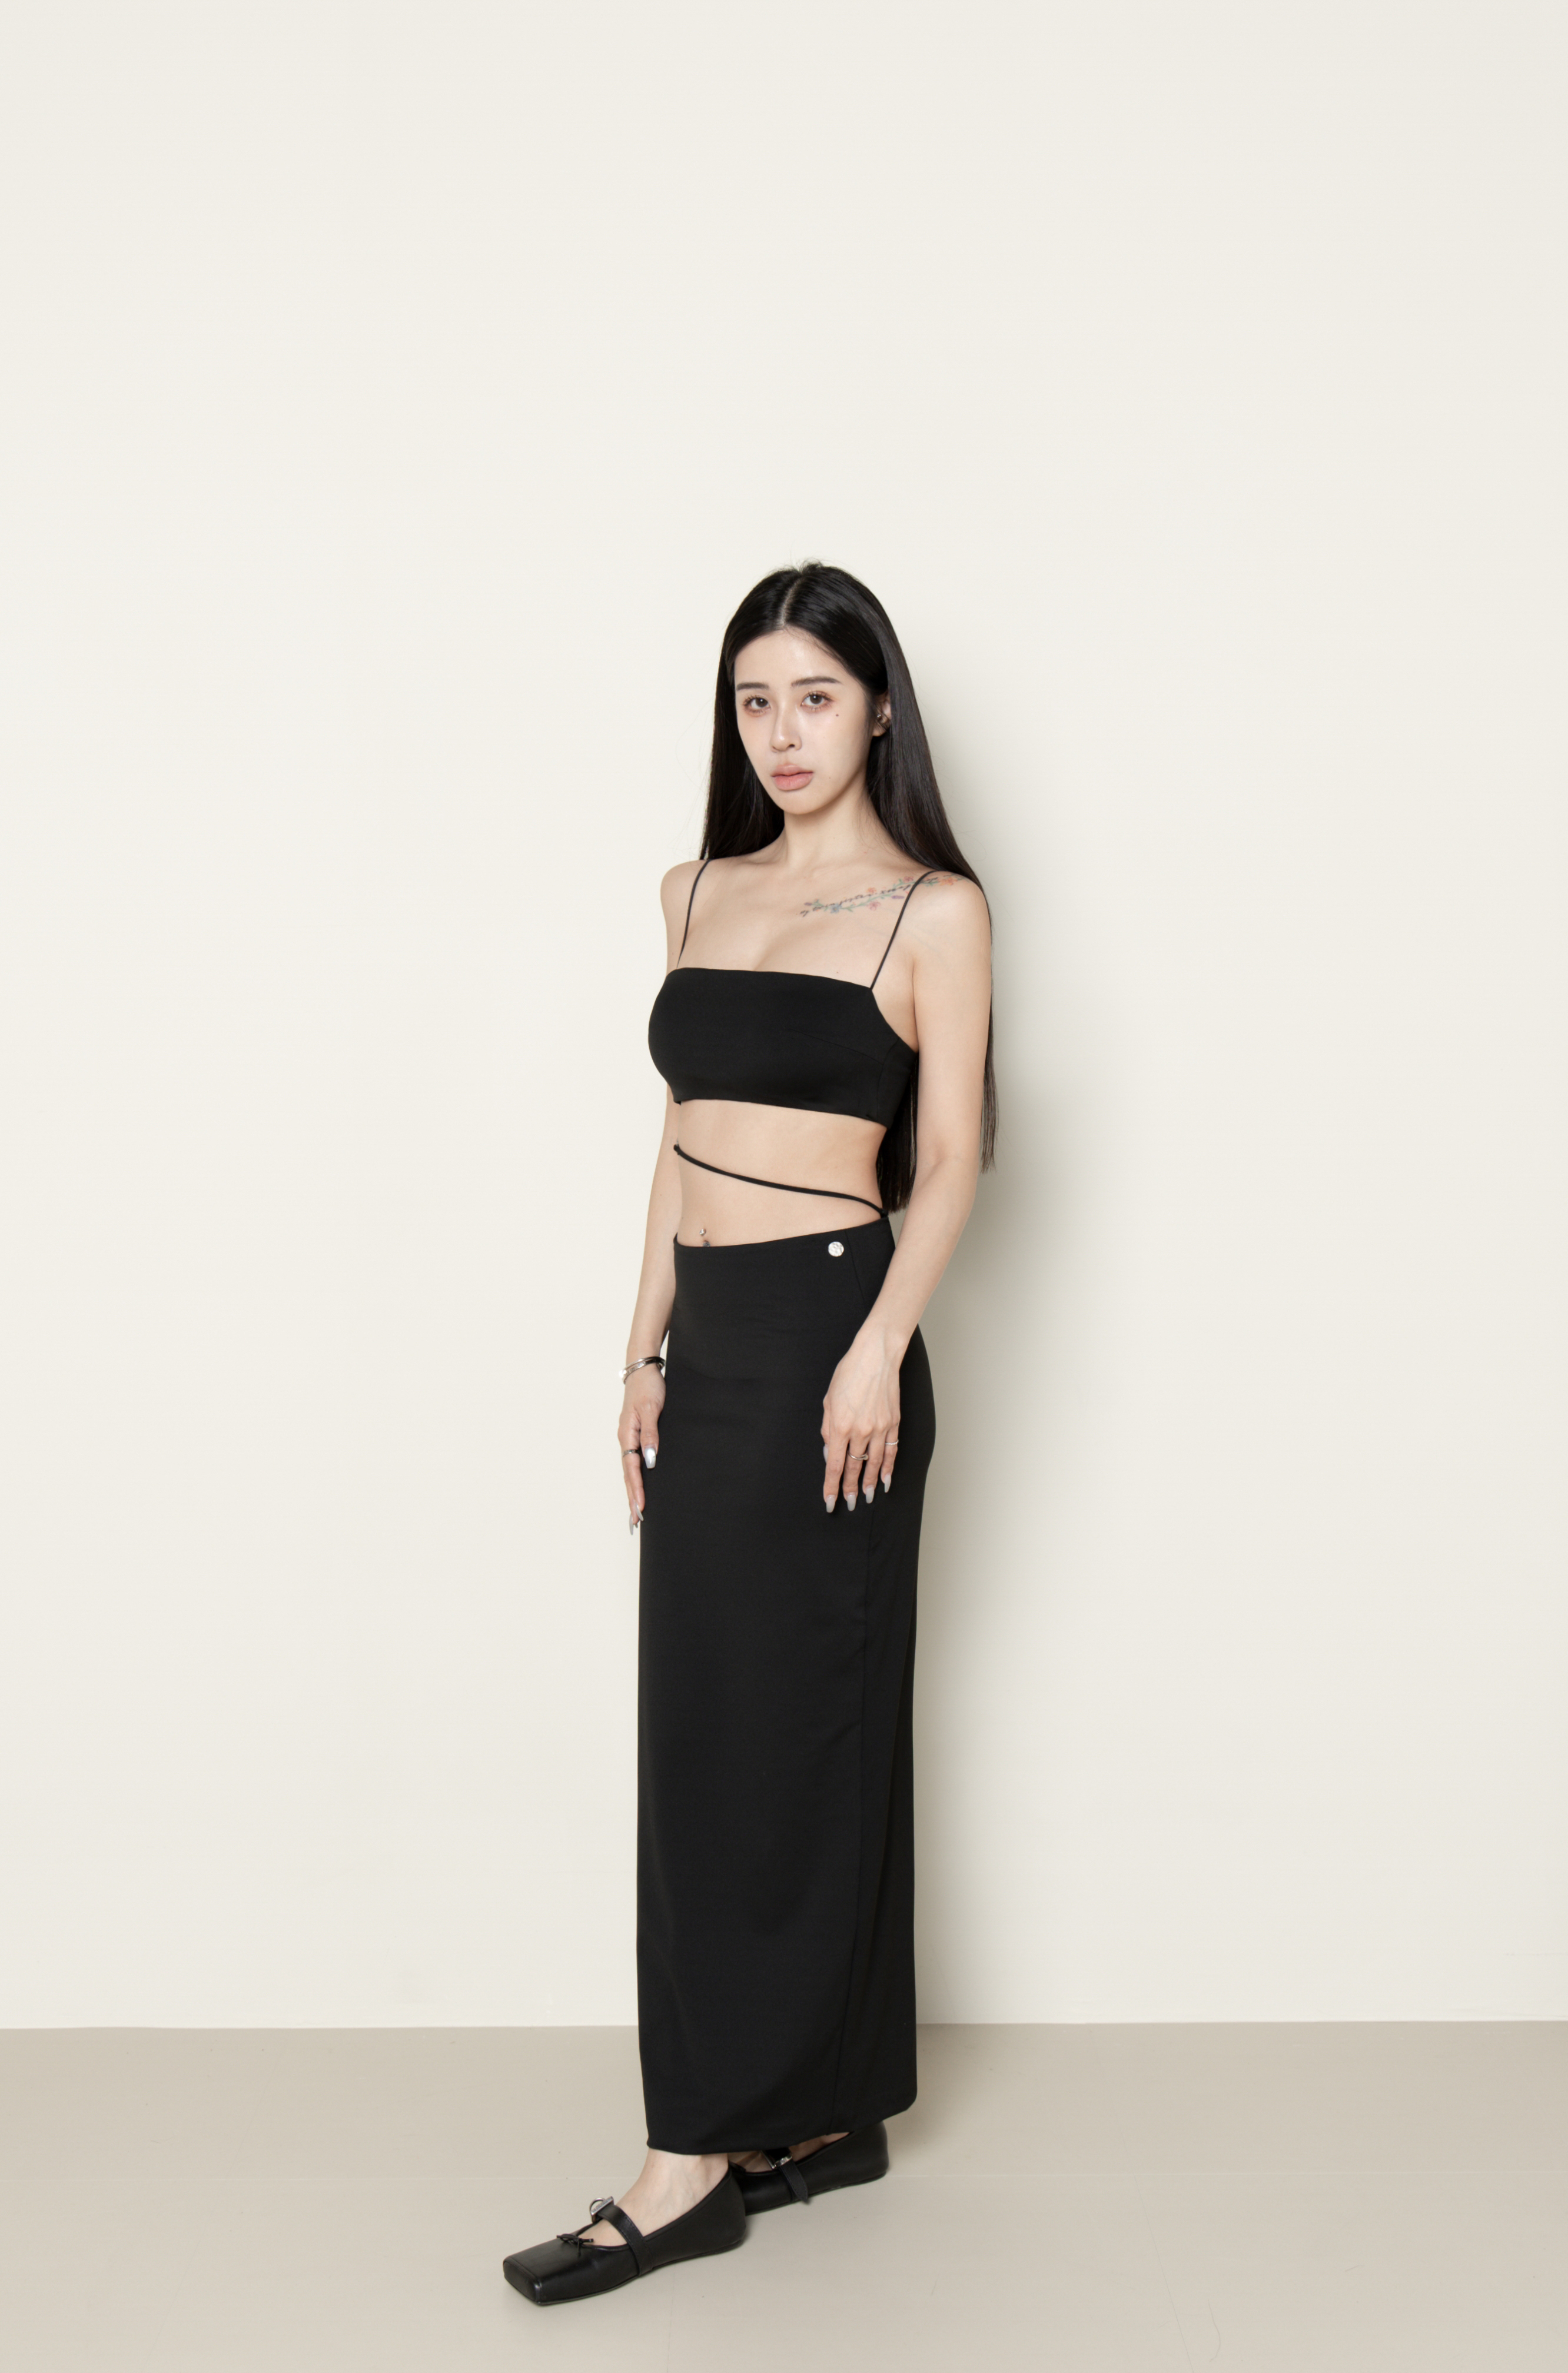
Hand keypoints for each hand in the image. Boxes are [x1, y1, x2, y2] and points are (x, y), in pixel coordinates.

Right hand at [619, 1367, 664, 1528]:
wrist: (643, 1369)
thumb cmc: (648, 1387)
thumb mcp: (651, 1409)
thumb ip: (651, 1434)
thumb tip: (651, 1460)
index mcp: (627, 1433)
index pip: (631, 1467)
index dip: (636, 1488)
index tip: (640, 1506)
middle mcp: (625, 1438)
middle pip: (627, 1474)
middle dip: (632, 1497)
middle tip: (635, 1521)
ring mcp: (629, 1437)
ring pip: (630, 1469)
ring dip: (633, 1490)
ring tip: (636, 1512)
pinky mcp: (636, 1435)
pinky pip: (634, 1461)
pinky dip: (636, 1477)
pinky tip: (640, 1487)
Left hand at [821, 1328, 902, 1511]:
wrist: (876, 1355)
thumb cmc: (849, 1373)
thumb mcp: (829, 1400)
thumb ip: (828, 1430)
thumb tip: (831, 1453)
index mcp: (840, 1425)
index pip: (835, 1465)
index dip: (831, 1486)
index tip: (829, 1501)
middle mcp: (861, 1430)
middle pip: (855, 1468)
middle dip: (849, 1489)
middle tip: (848, 1504)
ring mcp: (880, 1427)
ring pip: (874, 1463)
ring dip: (869, 1483)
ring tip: (865, 1497)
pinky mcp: (893, 1422)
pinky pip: (891, 1451)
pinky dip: (888, 1468)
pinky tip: (885, 1480)